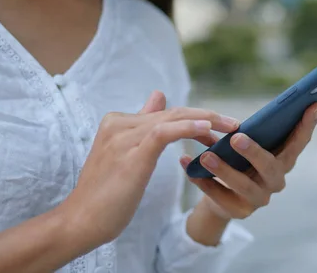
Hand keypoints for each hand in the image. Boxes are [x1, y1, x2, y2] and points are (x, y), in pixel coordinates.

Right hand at [57, 91, 239, 248]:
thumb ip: (144, 124)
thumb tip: (159, 96)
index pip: (166, 113)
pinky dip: (187, 127)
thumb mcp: (128, 153)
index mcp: (119, 122)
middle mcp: (120, 123)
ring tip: (231, 127)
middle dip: (208, 116)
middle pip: (173, 112)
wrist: (82, 220)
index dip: (196, 118)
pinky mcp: (131, 154)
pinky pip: (163, 132)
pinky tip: (206, 128)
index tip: (219, 128)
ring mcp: (124, 137)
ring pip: (173, 118)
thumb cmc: (107, 192)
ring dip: (207, 120)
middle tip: (235, 124)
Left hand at [181, 103, 316, 220]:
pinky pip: (219, 196)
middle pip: (270, 167)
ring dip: (224, 170)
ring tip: (205, 156)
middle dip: (254, 152)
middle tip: (236, 138)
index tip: (312, 104)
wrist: (221, 197)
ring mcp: (259, 198)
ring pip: (243, 185)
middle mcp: (276, 181)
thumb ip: (257, 130)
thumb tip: (263, 107)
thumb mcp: (249, 145)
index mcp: (283, 161)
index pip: (299, 143)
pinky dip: (203, 182)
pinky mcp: (238, 211)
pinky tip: (189, 168)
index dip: (307, 125)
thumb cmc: (239, 161)